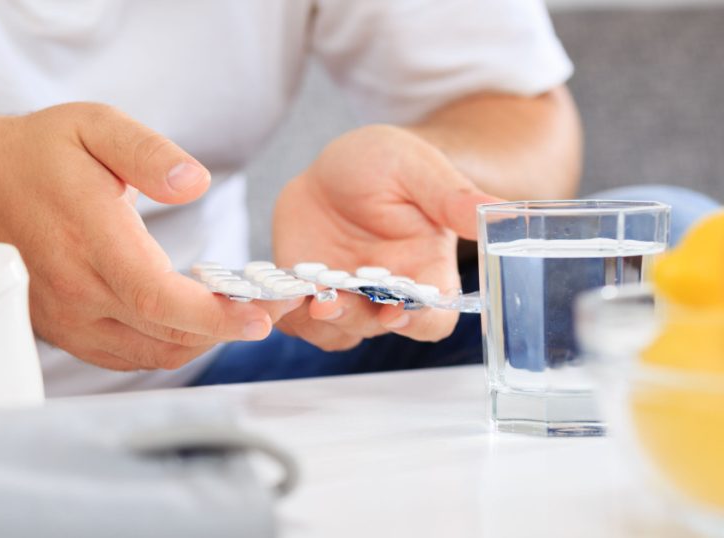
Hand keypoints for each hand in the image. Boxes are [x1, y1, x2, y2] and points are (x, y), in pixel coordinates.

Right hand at [0, 103, 294, 369]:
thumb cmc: (35, 156)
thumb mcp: (93, 126)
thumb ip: (148, 152)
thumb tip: (195, 182)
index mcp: (88, 236)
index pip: (157, 295)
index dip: (213, 315)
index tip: (260, 316)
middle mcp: (76, 288)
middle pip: (165, 332)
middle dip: (229, 327)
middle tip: (275, 307)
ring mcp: (69, 317)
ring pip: (152, 352)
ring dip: (203, 340)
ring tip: (242, 312)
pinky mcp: (67, 332)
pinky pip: (129, 355)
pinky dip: (170, 346)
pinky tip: (194, 322)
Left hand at [273, 125, 500, 350]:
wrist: (338, 167)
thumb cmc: (388, 163)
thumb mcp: (419, 170)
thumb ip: (454, 198)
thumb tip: (504, 214)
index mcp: (426, 271)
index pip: (433, 317)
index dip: (418, 321)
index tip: (395, 310)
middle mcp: (386, 293)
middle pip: (377, 328)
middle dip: (353, 317)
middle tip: (328, 299)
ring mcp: (345, 295)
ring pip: (334, 331)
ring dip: (315, 320)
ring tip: (299, 294)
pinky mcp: (307, 291)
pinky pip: (294, 317)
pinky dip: (280, 312)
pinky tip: (268, 296)